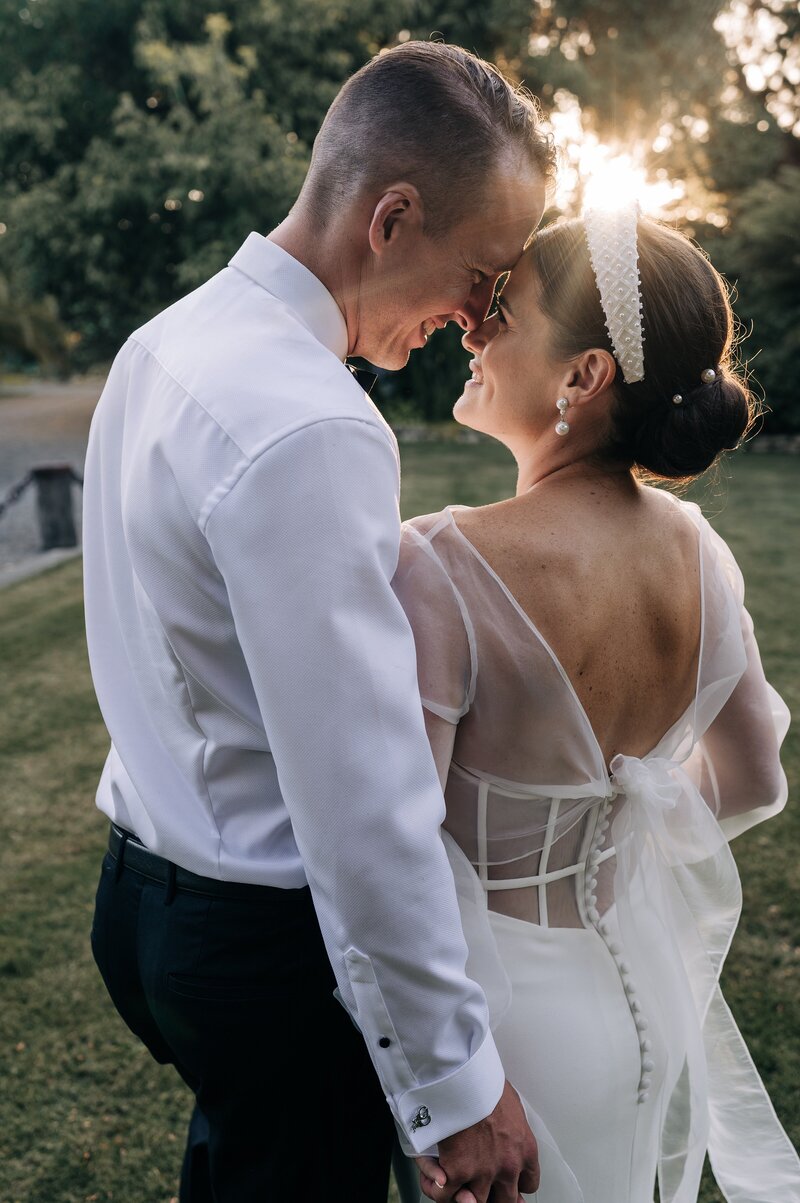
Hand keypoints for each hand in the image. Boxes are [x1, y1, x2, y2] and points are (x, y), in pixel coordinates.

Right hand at [414, 1079, 538, 1202]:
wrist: (465, 1078)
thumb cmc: (485, 1081)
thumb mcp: (513, 1102)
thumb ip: (514, 1123)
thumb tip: (508, 1123)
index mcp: (525, 1149)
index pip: (529, 1183)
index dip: (516, 1184)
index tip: (509, 1183)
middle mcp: (508, 1166)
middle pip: (506, 1200)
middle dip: (495, 1196)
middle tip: (481, 1186)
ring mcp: (483, 1172)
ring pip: (477, 1202)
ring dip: (466, 1195)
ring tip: (457, 1185)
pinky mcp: (457, 1172)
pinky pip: (445, 1195)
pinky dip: (438, 1191)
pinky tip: (436, 1181)